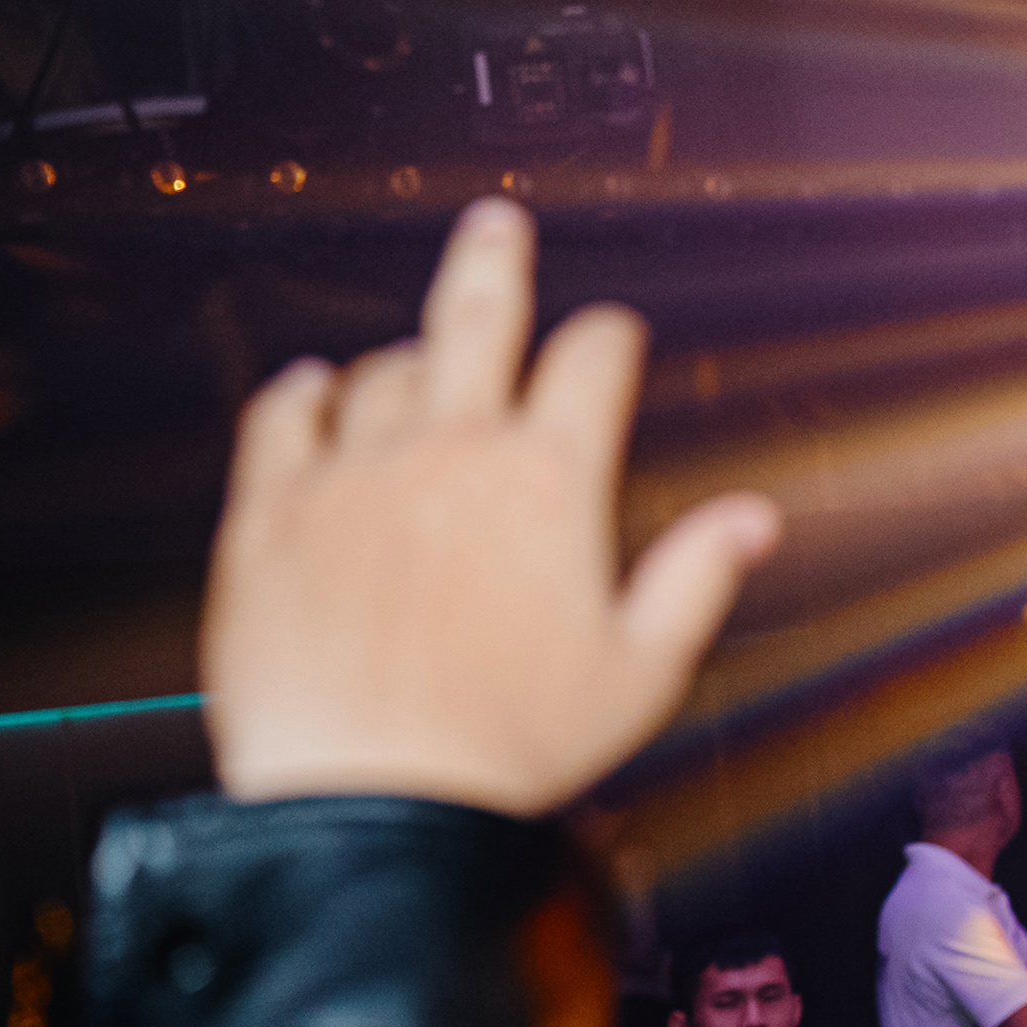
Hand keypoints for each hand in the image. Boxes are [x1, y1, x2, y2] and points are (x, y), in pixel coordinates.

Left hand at [203, 198, 778, 813]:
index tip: (607, 344)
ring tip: (413, 363)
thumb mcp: (640, 670)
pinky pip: (281, 419)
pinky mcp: (271, 516)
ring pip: (381, 370)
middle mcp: (452, 454)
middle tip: (497, 224)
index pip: (591, 360)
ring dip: (406, 359)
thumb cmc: (509, 748)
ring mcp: (354, 476)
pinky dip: (300, 393)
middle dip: (495, 260)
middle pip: (478, 316)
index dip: (607, 341)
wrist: (369, 803)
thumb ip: (699, 577)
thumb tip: (754, 519)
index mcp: (550, 482)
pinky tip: (310, 388)